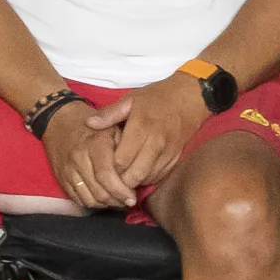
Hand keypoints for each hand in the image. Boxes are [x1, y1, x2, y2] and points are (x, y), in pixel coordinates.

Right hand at [41, 103, 133, 210]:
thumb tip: (136, 172)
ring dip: (105, 205)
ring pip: (88, 199)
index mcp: (94, 145)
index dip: (121, 191)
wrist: (59, 120)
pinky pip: (77, 199)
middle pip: (98, 191)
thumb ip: (125, 148)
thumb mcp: (113, 127)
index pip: (106, 176)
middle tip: (127, 201)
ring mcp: (67, 170)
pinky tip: (102, 199)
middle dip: (116, 201)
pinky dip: (92, 203)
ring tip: (116, 201)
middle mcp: (78, 159)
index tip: (132, 198)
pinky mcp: (61, 178)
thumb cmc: (93, 125)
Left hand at [87, 74, 210, 192]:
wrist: (190, 99)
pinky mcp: (176, 159)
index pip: (121, 160)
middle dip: (120, 180)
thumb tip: (89, 124)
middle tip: (109, 177)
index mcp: (141, 128)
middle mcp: (156, 144)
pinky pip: (159, 177)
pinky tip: (137, 172)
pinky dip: (146, 178)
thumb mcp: (130, 100)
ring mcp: (168, 153)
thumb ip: (109, 114)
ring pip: (147, 179)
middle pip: (134, 174)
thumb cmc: (157, 98)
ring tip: (121, 177)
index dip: (109, 167)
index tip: (101, 166)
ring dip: (133, 181)